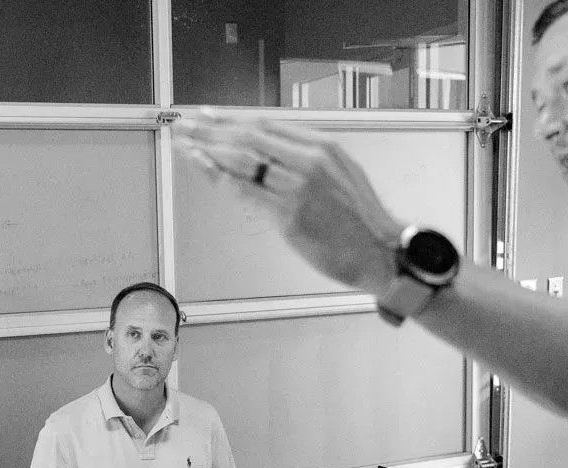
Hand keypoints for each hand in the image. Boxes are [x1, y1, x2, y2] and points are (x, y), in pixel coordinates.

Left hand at [173, 112, 402, 294]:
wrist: (380, 252)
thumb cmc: (360, 221)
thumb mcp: (340, 175)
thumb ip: (307, 160)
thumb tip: (272, 154)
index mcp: (323, 147)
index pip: (266, 126)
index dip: (232, 120)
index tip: (209, 116)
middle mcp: (309, 161)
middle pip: (249, 137)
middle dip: (212, 130)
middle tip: (187, 125)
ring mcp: (298, 187)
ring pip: (243, 161)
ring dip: (209, 150)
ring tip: (186, 144)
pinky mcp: (289, 215)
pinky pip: (246, 191)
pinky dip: (220, 177)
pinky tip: (203, 168)